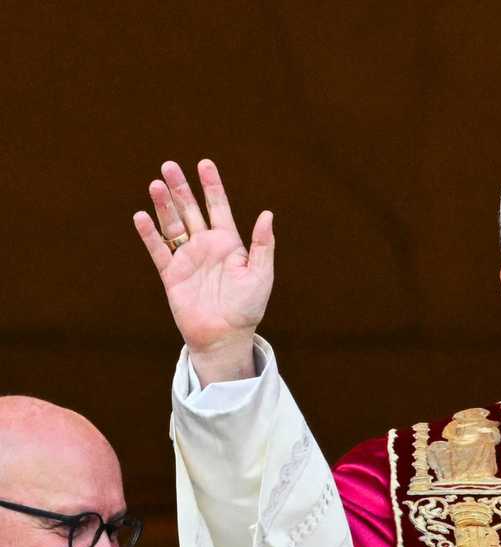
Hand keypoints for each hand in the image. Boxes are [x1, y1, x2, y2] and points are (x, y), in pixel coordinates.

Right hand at [133, 159, 273, 385]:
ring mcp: (187, 258)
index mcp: (229, 243)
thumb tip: (267, 214)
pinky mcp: (171, 274)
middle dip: (181, 188)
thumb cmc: (248, 307)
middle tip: (169, 165)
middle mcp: (206, 246)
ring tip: (156, 184)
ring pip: (172, 225)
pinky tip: (141, 216)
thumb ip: (263, 245)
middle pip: (191, 210)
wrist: (225, 336)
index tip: (204, 164)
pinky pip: (158, 250)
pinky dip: (149, 234)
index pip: (219, 207)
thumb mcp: (261, 274)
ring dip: (164, 205)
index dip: (212, 186)